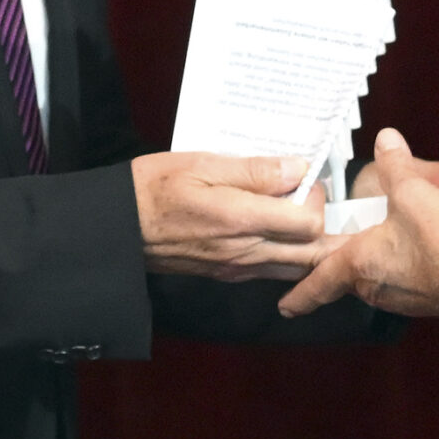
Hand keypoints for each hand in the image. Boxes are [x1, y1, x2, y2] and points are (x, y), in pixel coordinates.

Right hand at [133, 151, 337, 280]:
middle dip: (318, 223)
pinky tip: (275, 230)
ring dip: (305, 243)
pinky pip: (272, 271)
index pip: (308, 223)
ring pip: (295, 267)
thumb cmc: (156, 187)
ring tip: (294, 212)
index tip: (301, 178)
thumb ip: (255, 170)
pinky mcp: (228, 275)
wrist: (119, 226)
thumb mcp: (203, 163)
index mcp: (241, 219)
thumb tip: (298, 170)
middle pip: (310, 252)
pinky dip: (286, 255)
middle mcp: (245, 251)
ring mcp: (237, 268)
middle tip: (303, 196)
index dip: (315, 198)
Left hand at [278, 129, 438, 318]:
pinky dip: (405, 266)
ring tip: (390, 240)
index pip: (319, 282)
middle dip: (346, 263)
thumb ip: (396, 165)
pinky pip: (403, 283)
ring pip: (377, 279)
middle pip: (349, 276)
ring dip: (380, 262)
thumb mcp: (413, 192)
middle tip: (341, 252)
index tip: (285, 306)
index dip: (300, 294)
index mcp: (358, 261)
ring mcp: (399, 298)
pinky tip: (420, 249)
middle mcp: (373, 286)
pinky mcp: (423, 301)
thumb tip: (386, 139)